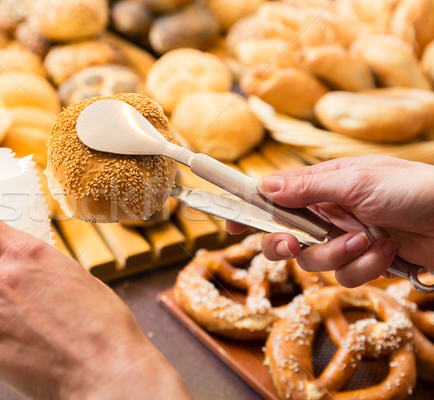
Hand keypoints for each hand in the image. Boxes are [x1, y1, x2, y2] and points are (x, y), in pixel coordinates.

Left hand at [0, 191, 191, 399]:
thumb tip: (23, 283)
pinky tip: (30, 354)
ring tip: (38, 337)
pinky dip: (3, 348)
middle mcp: (3, 279)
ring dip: (2, 321)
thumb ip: (39, 273)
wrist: (107, 370)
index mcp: (30, 255)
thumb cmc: (102, 326)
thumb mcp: (75, 280)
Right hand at [227, 155, 433, 286]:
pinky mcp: (363, 263)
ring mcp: (344, 240)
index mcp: (321, 187)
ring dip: (340, 255)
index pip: (273, 197)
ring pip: (313, 261)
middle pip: (283, 236)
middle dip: (285, 244)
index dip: (249, 210)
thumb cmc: (413, 189)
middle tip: (292, 245)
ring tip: (370, 240)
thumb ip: (307, 187)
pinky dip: (366, 267)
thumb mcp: (357, 182)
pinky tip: (389, 253)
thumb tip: (264, 187)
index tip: (228, 224)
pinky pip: (344, 276)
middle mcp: (327, 214)